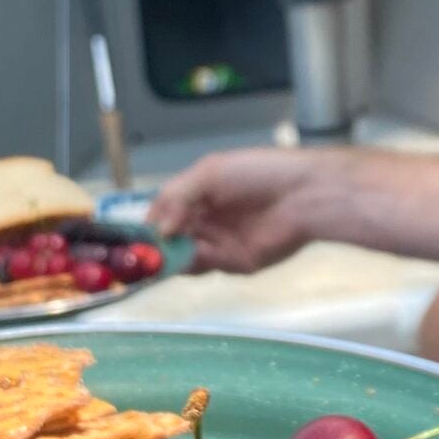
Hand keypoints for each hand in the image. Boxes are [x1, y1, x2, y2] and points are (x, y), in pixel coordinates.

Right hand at [148, 147, 334, 272]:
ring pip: (183, 255)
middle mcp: (205, 220)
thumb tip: (160, 228)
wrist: (304, 195)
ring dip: (170, 256)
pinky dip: (192, 263)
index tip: (134, 234)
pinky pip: (205, 266)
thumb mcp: (211, 173)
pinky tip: (187, 256)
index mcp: (197, 194)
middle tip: (140, 252)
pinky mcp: (235, 262)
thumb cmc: (258, 174)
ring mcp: (219, 242)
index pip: (162, 212)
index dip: (149, 223)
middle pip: (170, 238)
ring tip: (160, 255)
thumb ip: (178, 196)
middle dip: (155, 245)